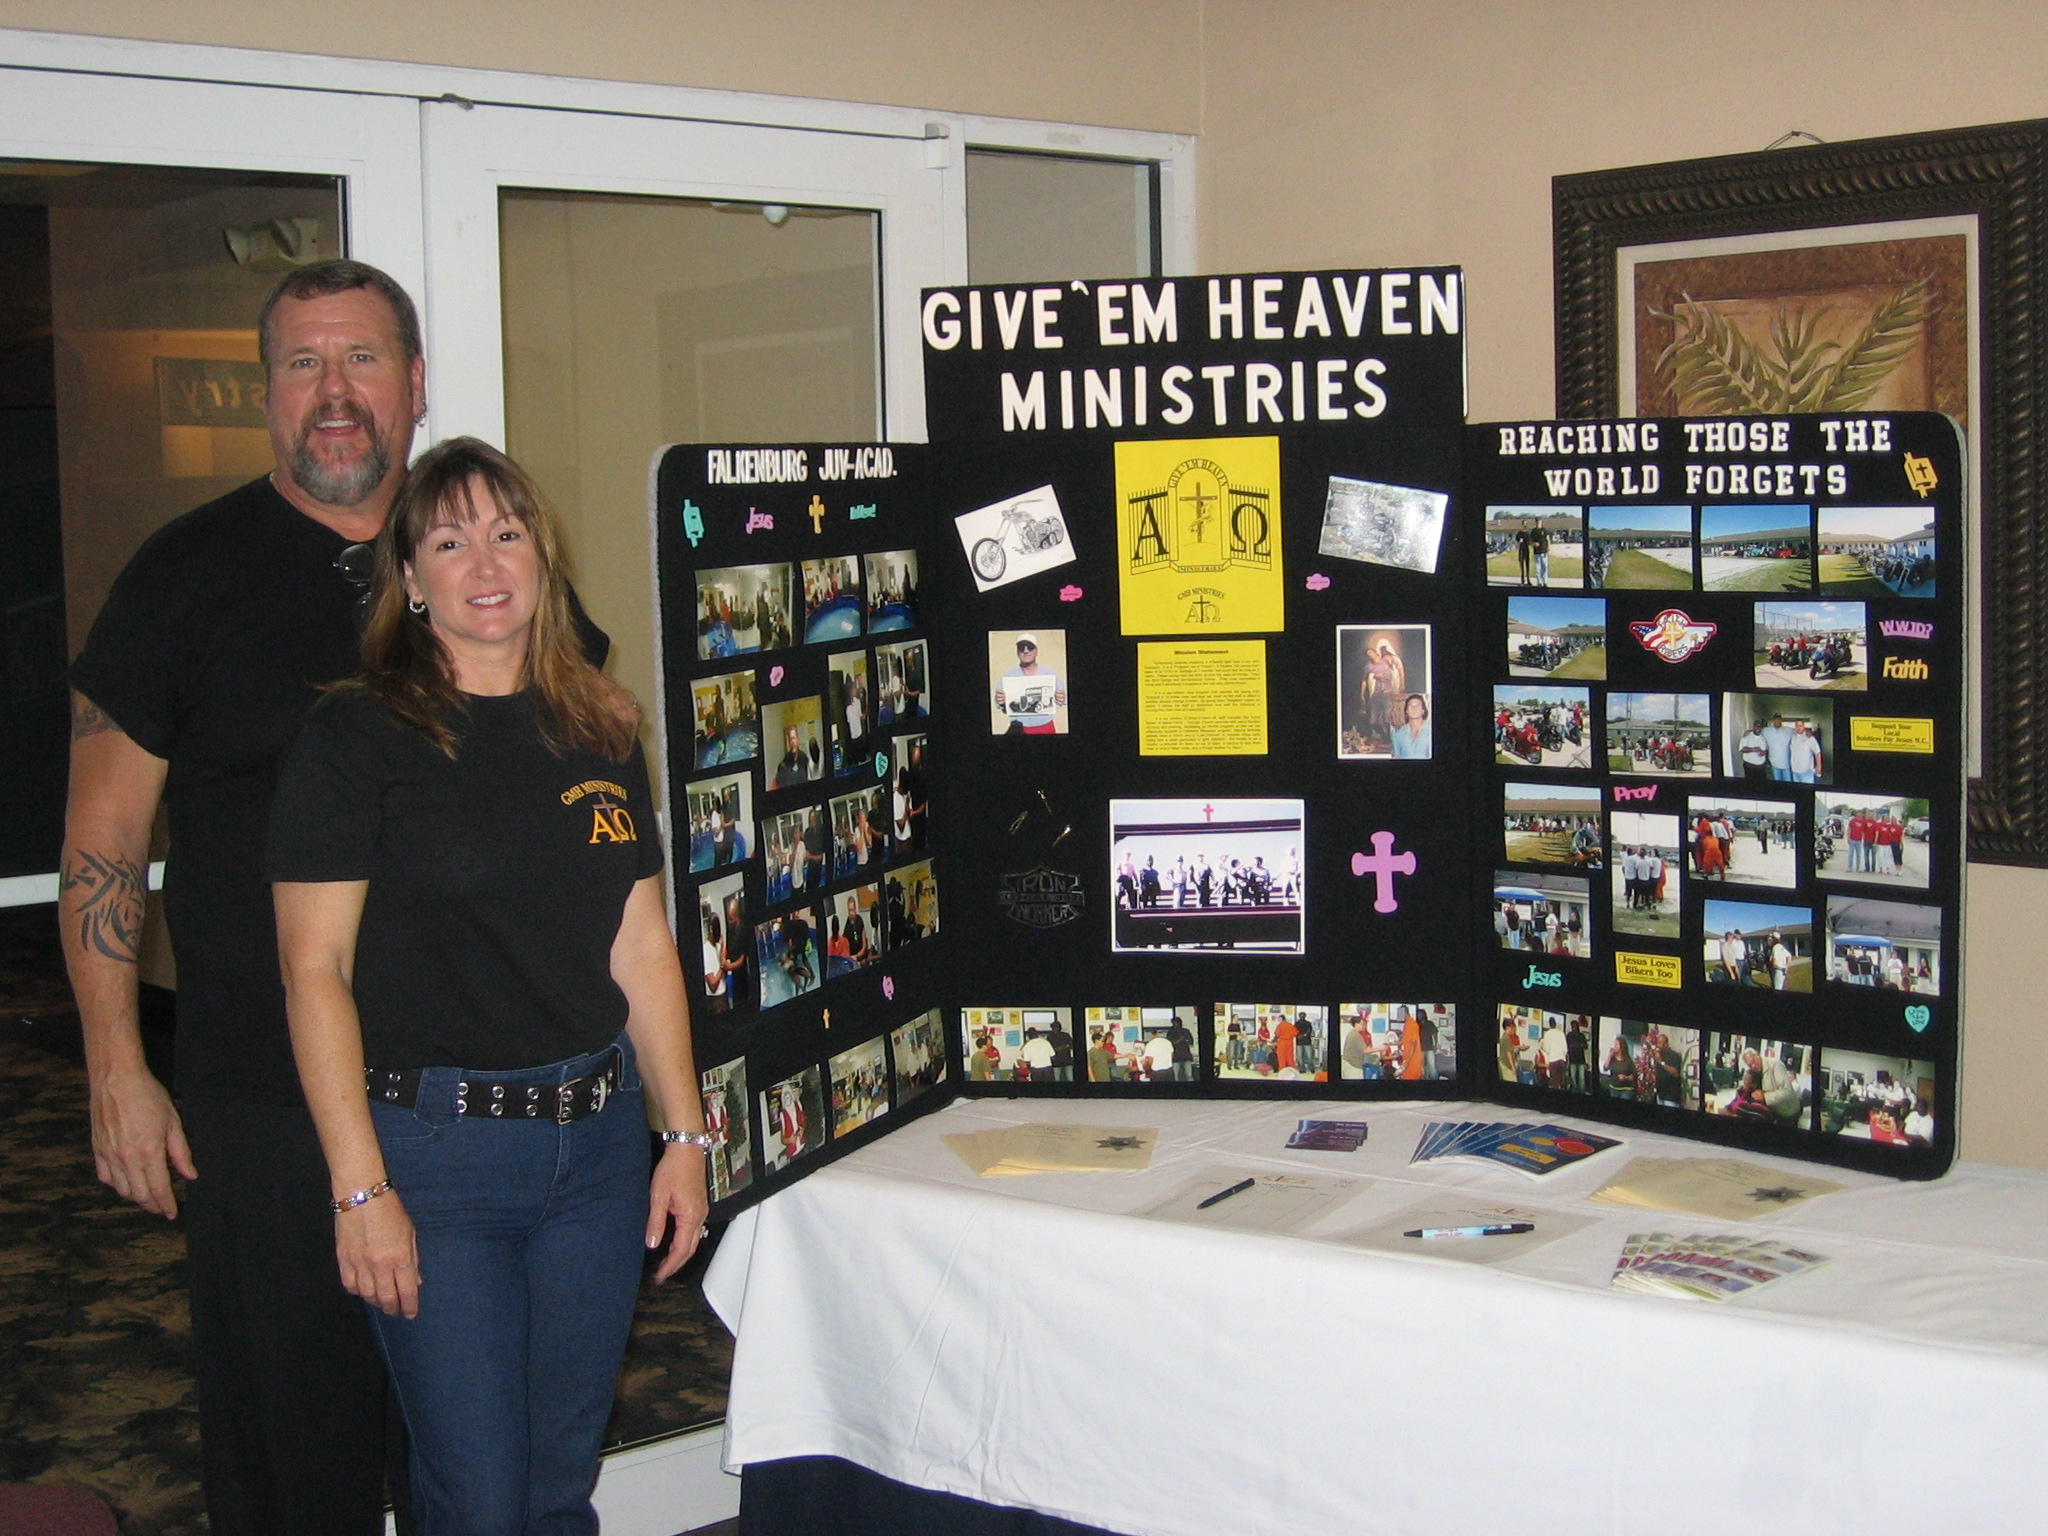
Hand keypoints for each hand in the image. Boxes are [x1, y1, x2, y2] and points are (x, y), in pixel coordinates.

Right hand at [89, 1064, 195, 1218]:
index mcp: (149, 1152)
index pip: (159, 1189)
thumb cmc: (148, 1096)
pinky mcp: (97, 1150)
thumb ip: (181, 1152)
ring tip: (147, 1197)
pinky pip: (106, 1177)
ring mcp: (109, 1156)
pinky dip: (117, 1185)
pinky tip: (126, 1183)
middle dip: (152, 1205)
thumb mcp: (173, 1122)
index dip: (166, 1204)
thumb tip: (190, 1175)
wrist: (116, 1080)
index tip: (172, 1213)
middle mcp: (127, 1159)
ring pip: (122, 1189)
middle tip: (161, 1207)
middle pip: (139, 1195)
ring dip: (135, 1197)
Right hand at [336, 1191, 420, 1317]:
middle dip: (393, 1308)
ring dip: (376, 1302)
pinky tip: (364, 1290)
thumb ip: (412, 1259)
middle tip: (396, 1311)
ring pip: (368, 1295)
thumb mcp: (410, 1233)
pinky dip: (358, 1292)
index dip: (410, 1306)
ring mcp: (360, 1264)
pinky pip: (350, 1285)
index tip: (410, 1314)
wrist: (361, 1195)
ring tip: (382, 1302)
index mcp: (401, 1256)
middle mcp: (380, 1265)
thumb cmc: (390, 1211)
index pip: (407, 1291)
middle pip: (387, 1298)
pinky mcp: (343, 1260)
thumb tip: (415, 1282)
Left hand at [646, 1143, 711, 1282]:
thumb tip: (653, 1245)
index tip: (659, 1276)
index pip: (681, 1250)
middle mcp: (700, 1216)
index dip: (670, 1265)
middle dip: (676, 1264)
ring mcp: (701, 1211)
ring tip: (665, 1263)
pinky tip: (672, 1243)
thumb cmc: (673, 1169)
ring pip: (692, 1240)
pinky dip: (683, 1242)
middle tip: (661, 1275)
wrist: (687, 1149)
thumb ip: (656, 1222)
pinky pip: (692, 1230)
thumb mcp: (658, 1196)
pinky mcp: (698, 1205)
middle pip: (690, 1249)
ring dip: (679, 1254)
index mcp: (691, 1217)